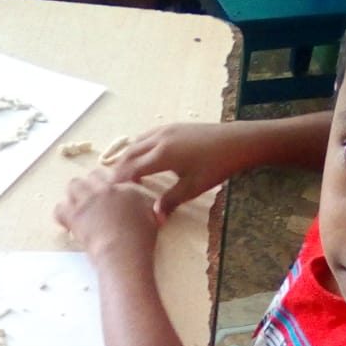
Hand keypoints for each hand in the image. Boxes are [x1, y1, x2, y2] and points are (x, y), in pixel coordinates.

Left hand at [54, 169, 159, 267]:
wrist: (123, 253)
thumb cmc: (141, 240)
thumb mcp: (153, 220)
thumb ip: (150, 210)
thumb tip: (156, 211)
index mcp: (125, 188)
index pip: (113, 177)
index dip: (109, 186)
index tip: (109, 196)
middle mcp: (104, 190)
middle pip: (92, 176)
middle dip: (91, 185)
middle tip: (92, 199)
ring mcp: (87, 201)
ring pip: (73, 185)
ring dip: (75, 194)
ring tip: (78, 207)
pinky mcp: (73, 215)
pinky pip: (59, 208)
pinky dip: (62, 214)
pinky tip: (67, 222)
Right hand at [105, 122, 249, 218]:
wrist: (236, 142)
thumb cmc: (216, 166)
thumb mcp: (192, 187)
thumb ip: (170, 201)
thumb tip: (154, 218)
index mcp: (162, 155)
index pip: (132, 168)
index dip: (119, 181)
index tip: (109, 192)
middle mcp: (159, 139)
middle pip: (130, 154)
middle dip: (119, 168)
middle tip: (112, 184)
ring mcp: (166, 130)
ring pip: (137, 142)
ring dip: (128, 156)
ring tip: (124, 172)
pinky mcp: (173, 127)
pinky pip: (147, 136)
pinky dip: (139, 147)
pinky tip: (142, 157)